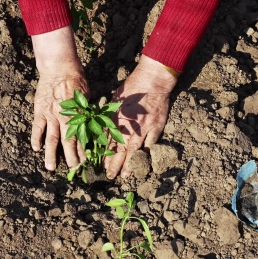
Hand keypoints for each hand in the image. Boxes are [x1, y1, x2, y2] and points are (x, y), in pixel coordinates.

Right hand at [30, 26, 88, 170]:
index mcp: (78, 115)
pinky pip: (37, 127)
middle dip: (70, 157)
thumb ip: (88, 112)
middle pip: (67, 142)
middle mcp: (64, 117)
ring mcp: (50, 114)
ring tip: (50, 168)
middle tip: (72, 170)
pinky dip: (36, 138)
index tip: (86, 162)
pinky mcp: (40, 110)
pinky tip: (36, 148)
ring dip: (51, 154)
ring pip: (51, 138)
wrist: (59, 67)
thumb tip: (93, 127)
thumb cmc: (77, 80)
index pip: (82, 137)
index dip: (84, 151)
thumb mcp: (87, 97)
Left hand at [104, 55, 178, 178]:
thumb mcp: (114, 101)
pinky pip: (151, 144)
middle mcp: (129, 127)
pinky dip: (146, 154)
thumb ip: (109, 117)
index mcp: (117, 120)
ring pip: (135, 151)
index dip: (106, 156)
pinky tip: (144, 163)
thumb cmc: (131, 88)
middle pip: (121, 150)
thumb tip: (103, 131)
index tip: (101, 165)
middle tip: (110, 176)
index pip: (109, 142)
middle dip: (114, 165)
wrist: (152, 81)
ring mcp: (144, 129)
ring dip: (129, 165)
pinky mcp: (156, 127)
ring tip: (125, 175)